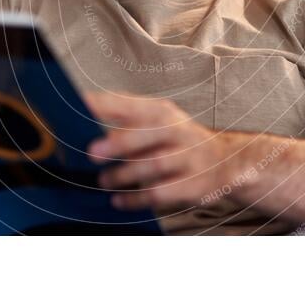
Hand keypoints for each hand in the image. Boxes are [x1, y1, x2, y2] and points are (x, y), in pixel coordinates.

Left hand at [83, 92, 245, 210]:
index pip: (129, 103)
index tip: (77, 110)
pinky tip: (119, 201)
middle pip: (148, 132)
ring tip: (103, 180)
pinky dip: (137, 199)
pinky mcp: (193, 184)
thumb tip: (78, 122)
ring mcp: (188, 157)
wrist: (227, 160)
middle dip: (119, 142)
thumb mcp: (158, 120)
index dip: (103, 105)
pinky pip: (161, 193)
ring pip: (155, 164)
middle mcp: (177, 129)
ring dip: (125, 174)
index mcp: (161, 110)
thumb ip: (123, 119)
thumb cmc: (178, 139)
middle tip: (92, 152)